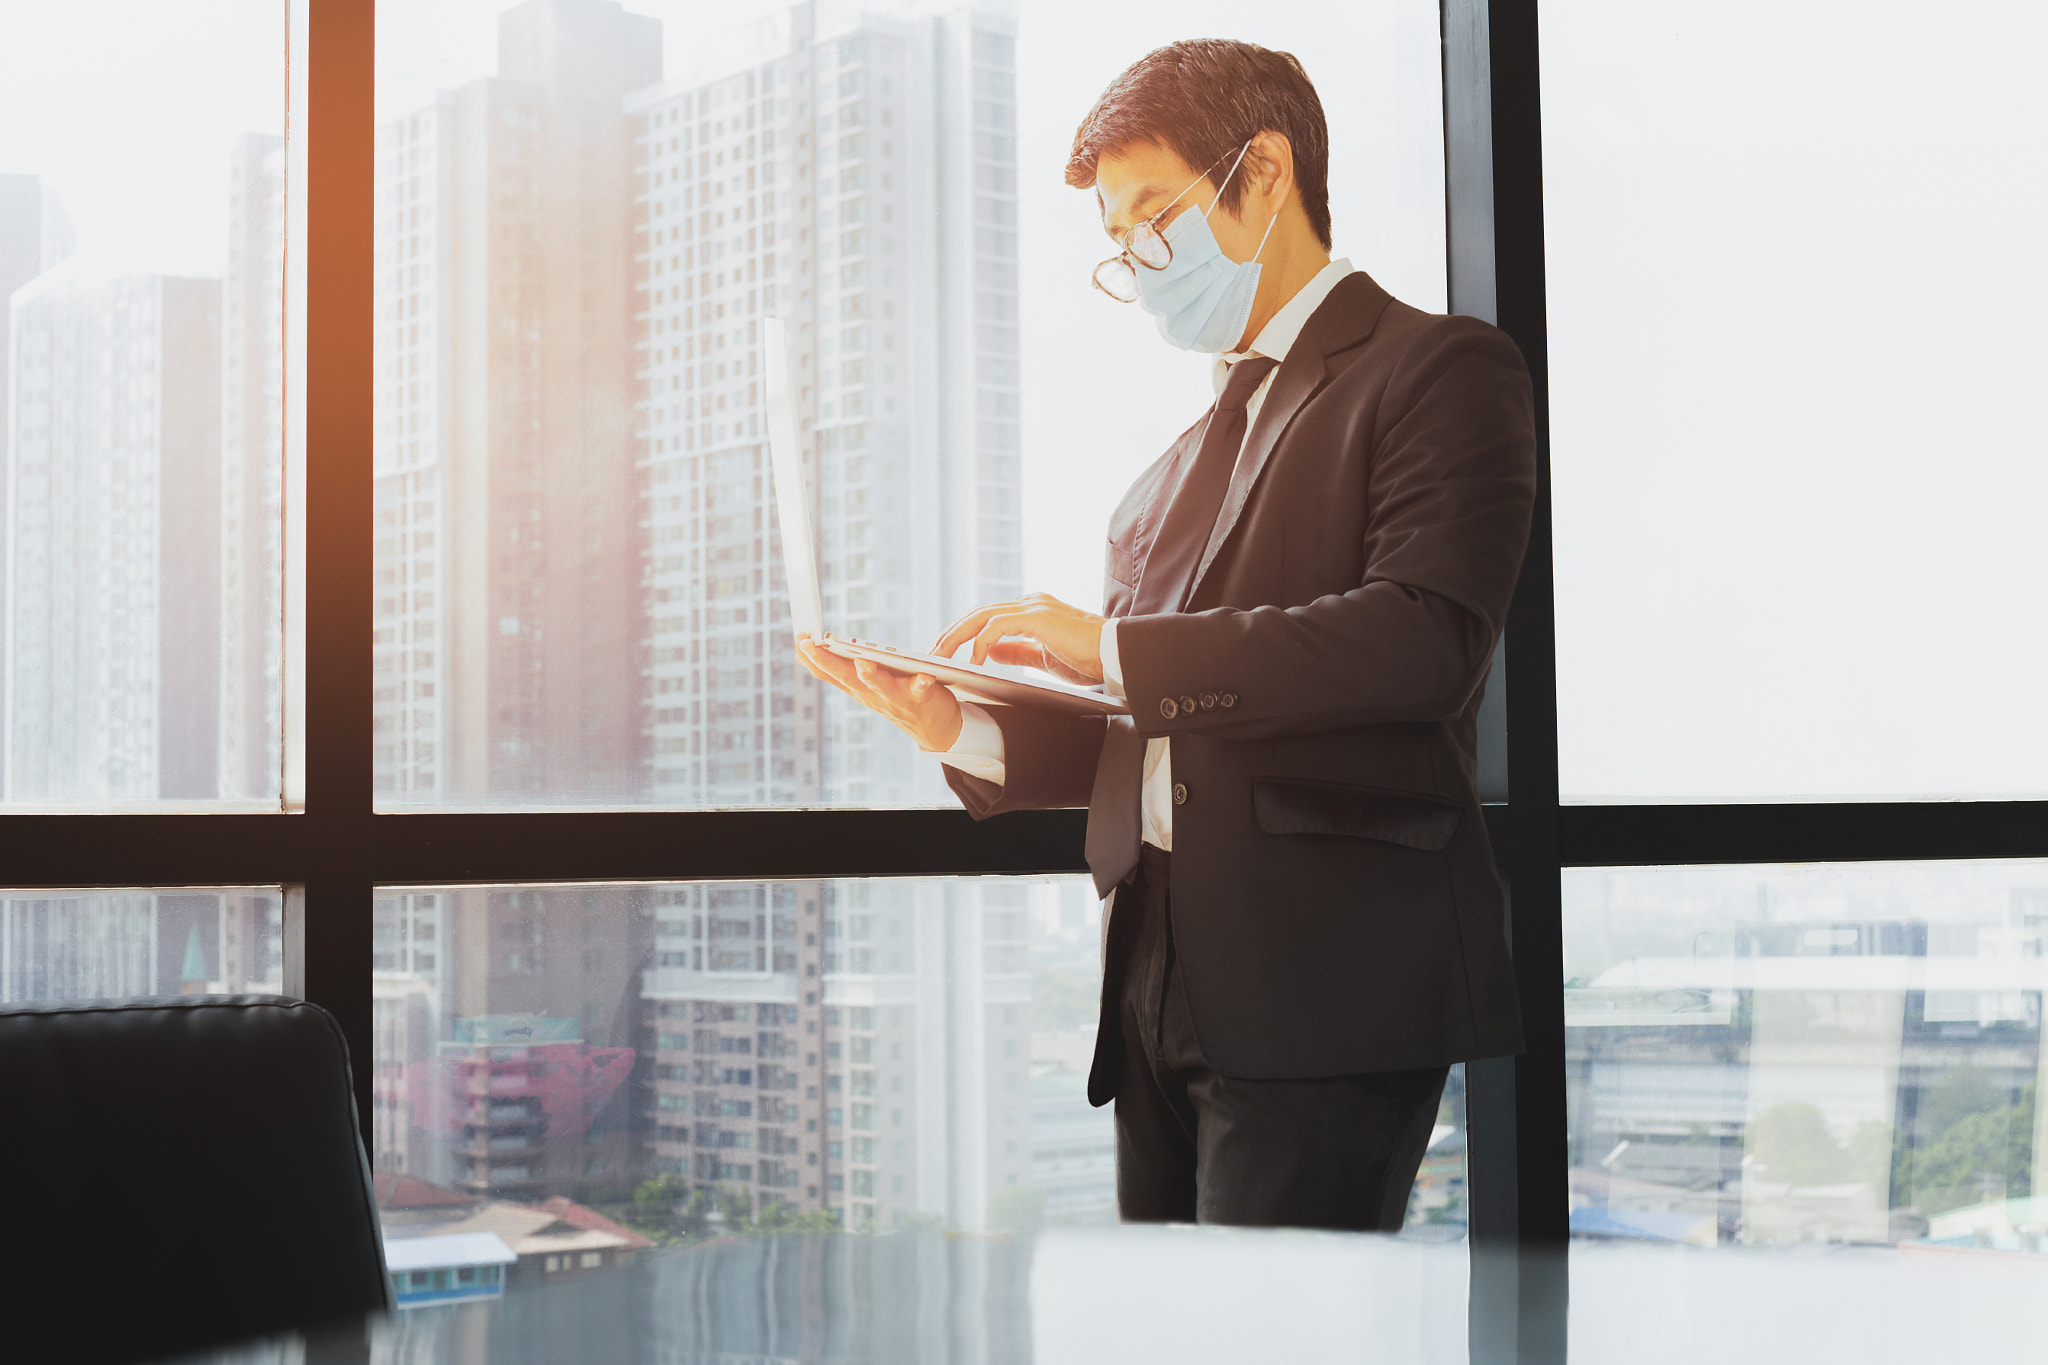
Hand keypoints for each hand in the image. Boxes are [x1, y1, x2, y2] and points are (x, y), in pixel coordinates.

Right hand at [796, 633, 963, 751]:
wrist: (933, 728)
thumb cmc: (895, 696)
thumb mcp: (863, 683)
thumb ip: (841, 667)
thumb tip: (803, 649)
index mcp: (857, 686)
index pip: (828, 672)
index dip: (811, 657)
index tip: (799, 639)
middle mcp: (871, 693)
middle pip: (846, 677)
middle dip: (826, 661)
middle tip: (811, 643)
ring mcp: (894, 697)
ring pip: (879, 685)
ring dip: (869, 674)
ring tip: (862, 661)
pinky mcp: (920, 698)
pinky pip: (920, 689)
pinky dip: (921, 682)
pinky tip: (925, 675)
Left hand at [933, 592, 1105, 684]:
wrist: (1118, 656)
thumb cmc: (1089, 659)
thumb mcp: (1045, 657)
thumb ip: (1018, 651)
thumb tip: (990, 652)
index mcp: (1033, 611)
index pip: (988, 617)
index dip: (964, 631)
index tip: (945, 650)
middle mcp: (1031, 603)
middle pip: (979, 613)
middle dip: (952, 633)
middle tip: (931, 653)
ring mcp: (1034, 607)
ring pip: (982, 616)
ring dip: (957, 637)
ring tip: (940, 657)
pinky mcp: (1038, 617)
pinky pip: (997, 627)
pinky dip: (981, 643)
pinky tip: (974, 661)